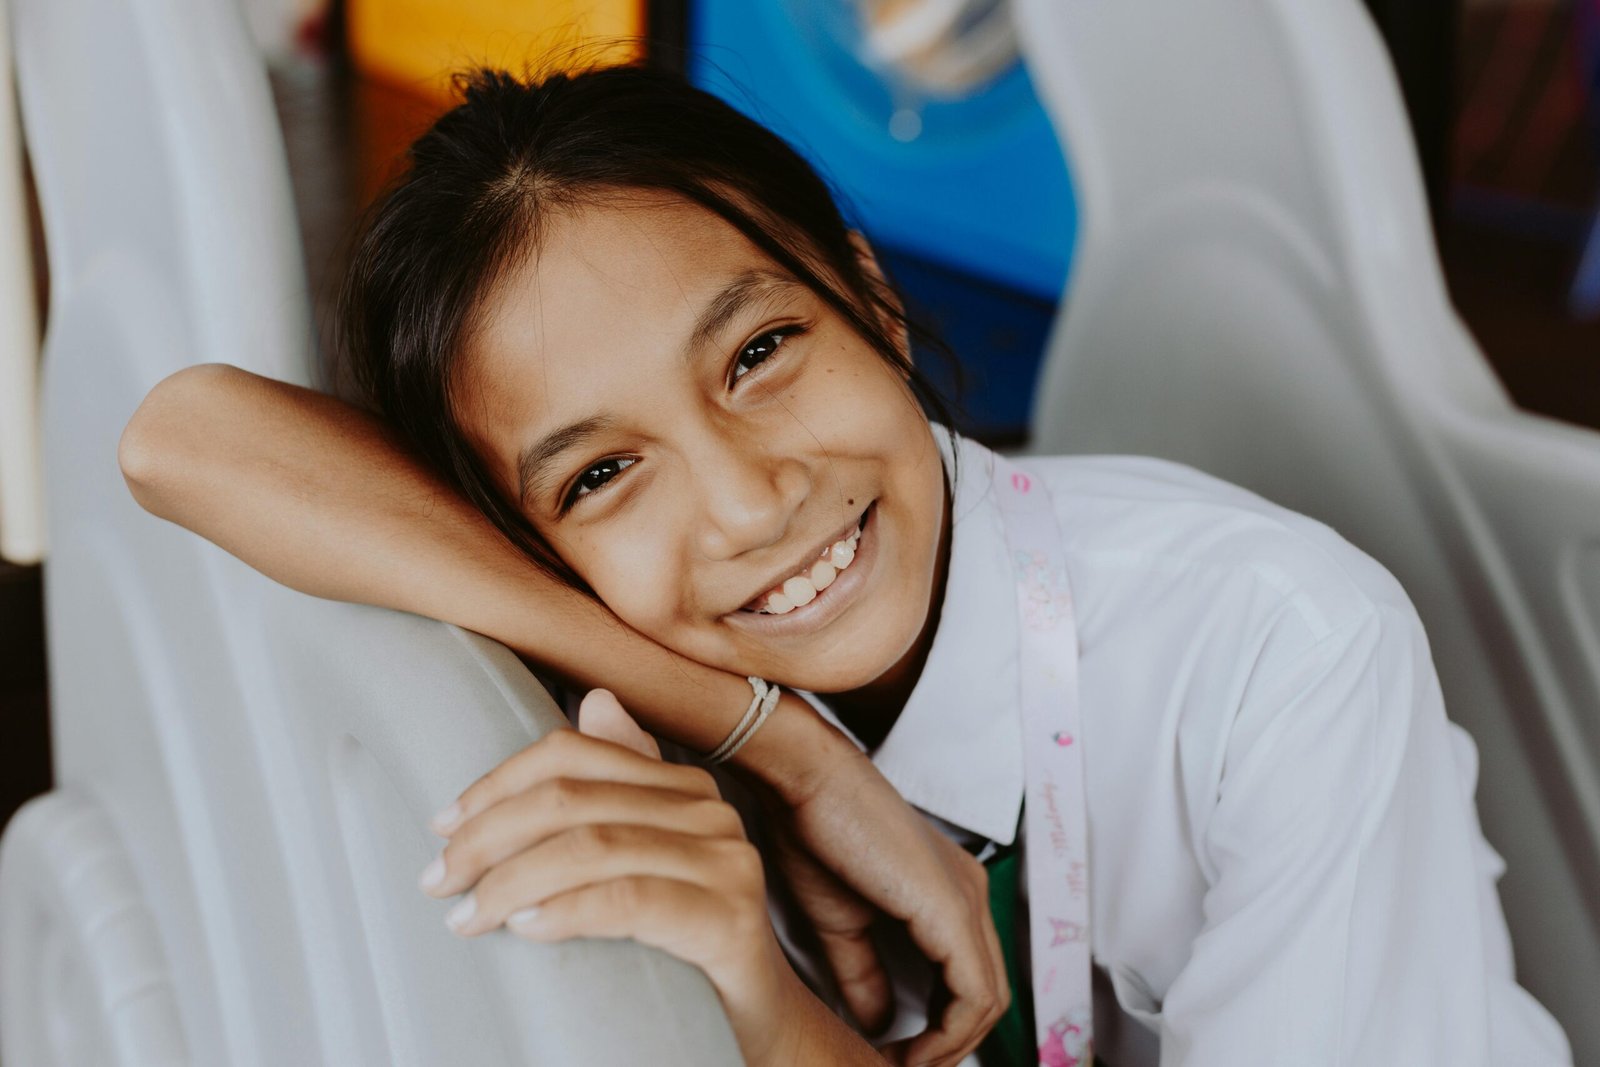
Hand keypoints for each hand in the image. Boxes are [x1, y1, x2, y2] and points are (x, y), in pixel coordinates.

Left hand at [417, 690, 872, 1064]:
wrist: (757, 1017)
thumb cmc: (682, 940)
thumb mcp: (642, 858)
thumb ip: (617, 788)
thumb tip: (597, 702)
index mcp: (679, 785)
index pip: (571, 754)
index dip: (497, 784)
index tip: (442, 827)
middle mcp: (708, 809)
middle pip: (572, 799)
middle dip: (488, 837)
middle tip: (438, 880)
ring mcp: (725, 862)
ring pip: (593, 847)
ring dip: (510, 881)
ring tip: (467, 915)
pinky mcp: (729, 919)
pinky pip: (628, 900)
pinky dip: (565, 910)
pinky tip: (524, 927)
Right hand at [743, 707, 1009, 1066]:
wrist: (805, 779)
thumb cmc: (816, 830)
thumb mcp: (840, 921)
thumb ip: (864, 973)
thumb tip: (878, 1022)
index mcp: (949, 893)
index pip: (968, 979)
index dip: (940, 1031)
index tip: (896, 1056)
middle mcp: (971, 894)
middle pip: (987, 996)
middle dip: (949, 1046)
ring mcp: (967, 900)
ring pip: (987, 1001)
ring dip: (949, 1047)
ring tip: (904, 1066)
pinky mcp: (952, 910)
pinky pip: (973, 994)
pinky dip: (948, 1034)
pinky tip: (911, 1050)